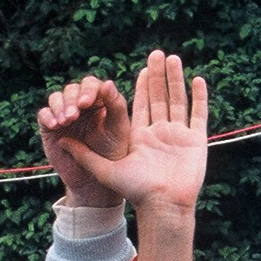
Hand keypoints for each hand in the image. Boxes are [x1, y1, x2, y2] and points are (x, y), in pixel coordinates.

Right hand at [37, 76, 128, 208]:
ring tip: (66, 122)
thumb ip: (116, 106)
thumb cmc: (112, 154)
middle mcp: (80, 105)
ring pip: (56, 98)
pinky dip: (48, 116)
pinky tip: (56, 126)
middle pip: (72, 89)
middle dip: (72, 100)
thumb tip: (108, 82)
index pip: (91, 85)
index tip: (87, 103)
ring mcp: (64, 115)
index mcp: (99, 101)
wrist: (95, 179)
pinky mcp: (50, 127)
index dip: (88, 90)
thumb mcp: (118, 130)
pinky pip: (44, 114)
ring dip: (60, 106)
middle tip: (74, 116)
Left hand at [56, 51, 205, 218]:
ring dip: (176, 80)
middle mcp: (161, 134)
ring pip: (178, 101)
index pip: (142, 106)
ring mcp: (179, 136)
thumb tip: (61, 139)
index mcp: (141, 138)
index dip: (142, 87)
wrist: (163, 206)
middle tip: (156, 53)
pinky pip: (198, 114)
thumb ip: (85, 154)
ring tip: (173, 58)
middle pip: (160, 98)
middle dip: (158, 76)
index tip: (141, 69)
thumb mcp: (106, 170)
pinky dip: (199, 97)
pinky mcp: (196, 141)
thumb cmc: (136, 192)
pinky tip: (197, 79)